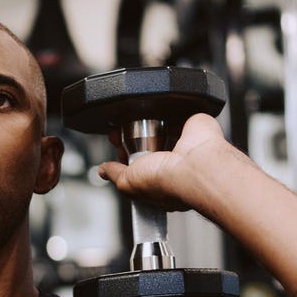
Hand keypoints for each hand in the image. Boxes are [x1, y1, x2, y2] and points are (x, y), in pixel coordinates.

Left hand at [98, 113, 227, 212]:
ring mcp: (182, 147)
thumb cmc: (167, 182)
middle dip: (131, 138)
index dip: (124, 156)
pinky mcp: (193, 129)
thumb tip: (104, 171)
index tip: (117, 147)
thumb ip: (115, 174)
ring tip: (138, 120)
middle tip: (121, 133)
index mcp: (156, 182)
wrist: (192, 165)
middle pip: (146, 146)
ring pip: (161, 131)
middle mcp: (170, 166)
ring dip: (150, 125)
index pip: (135, 167)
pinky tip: (162, 113)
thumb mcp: (127, 183)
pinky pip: (179, 116)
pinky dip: (170, 113)